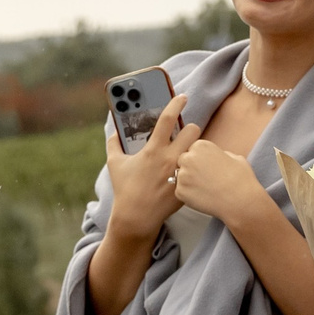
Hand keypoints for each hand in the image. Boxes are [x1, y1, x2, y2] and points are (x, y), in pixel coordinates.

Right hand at [102, 98, 204, 242]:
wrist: (136, 217)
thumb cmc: (125, 189)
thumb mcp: (115, 164)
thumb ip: (114, 144)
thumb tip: (115, 132)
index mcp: (153, 150)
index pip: (168, 119)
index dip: (176, 104)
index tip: (183, 96)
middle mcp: (170, 159)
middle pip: (193, 131)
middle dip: (190, 128)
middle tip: (185, 132)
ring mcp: (181, 172)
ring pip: (199, 149)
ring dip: (194, 147)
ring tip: (186, 150)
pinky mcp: (187, 185)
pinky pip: (198, 169)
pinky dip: (195, 166)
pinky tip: (190, 169)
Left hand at [172, 139, 267, 228]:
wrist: (240, 201)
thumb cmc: (241, 179)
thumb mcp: (234, 157)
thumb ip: (219, 154)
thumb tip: (213, 157)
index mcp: (201, 146)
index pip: (192, 150)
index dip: (200, 159)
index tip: (209, 167)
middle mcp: (189, 158)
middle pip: (183, 161)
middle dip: (191, 168)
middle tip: (205, 179)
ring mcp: (182, 175)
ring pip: (181, 177)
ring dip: (189, 181)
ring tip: (206, 189)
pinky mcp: (180, 192)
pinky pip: (181, 191)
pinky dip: (189, 195)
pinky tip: (203, 197)